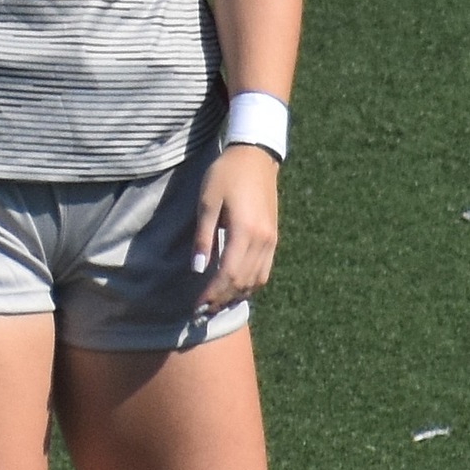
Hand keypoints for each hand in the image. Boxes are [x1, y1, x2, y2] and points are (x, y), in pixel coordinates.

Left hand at [192, 144, 280, 313]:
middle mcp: (263, 240)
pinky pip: (264, 270)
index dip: (212, 294)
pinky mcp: (273, 238)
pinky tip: (235, 288)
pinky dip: (249, 284)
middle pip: (242, 282)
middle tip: (202, 312)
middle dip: (222, 300)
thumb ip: (203, 236)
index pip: (228, 274)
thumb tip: (197, 269)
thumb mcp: (207, 201)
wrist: (255, 157)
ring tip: (216, 304)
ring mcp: (271, 240)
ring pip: (256, 280)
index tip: (196, 306)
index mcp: (245, 231)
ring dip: (236, 295)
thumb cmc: (225, 175)